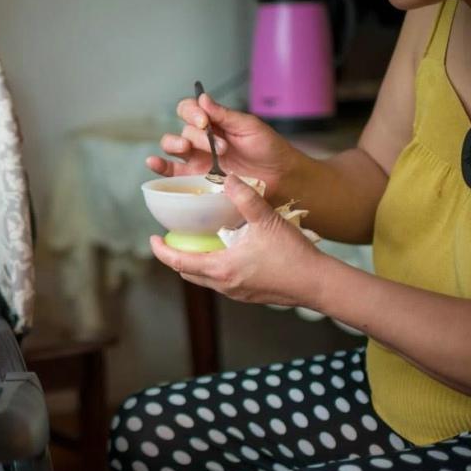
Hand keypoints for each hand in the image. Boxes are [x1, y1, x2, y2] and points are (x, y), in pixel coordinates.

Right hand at [147, 93, 298, 200]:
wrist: (281, 177)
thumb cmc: (268, 149)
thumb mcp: (249, 126)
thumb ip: (224, 114)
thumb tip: (202, 98)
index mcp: (214, 122)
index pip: (190, 109)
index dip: (192, 112)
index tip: (204, 121)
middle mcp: (202, 139)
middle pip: (182, 129)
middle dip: (195, 135)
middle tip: (217, 146)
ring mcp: (197, 158)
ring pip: (172, 146)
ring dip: (175, 145)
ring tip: (189, 150)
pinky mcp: (196, 178)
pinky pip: (172, 172)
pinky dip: (159, 166)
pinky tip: (153, 162)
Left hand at [150, 174, 326, 306]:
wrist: (317, 283)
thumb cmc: (292, 255)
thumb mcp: (266, 220)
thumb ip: (244, 196)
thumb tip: (226, 176)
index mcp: (221, 268)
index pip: (178, 262)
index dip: (161, 250)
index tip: (152, 238)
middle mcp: (224, 284)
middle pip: (187, 272)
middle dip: (176, 255)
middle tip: (172, 237)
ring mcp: (236, 292)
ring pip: (204, 278)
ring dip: (196, 261)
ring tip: (197, 240)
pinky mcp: (248, 294)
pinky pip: (221, 281)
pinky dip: (214, 266)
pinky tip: (225, 250)